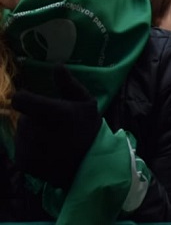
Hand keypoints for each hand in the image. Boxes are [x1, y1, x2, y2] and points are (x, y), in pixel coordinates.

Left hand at [12, 65, 100, 188]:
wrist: (89, 165)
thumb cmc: (88, 129)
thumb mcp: (87, 103)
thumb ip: (69, 85)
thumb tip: (57, 65)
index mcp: (54, 113)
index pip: (20, 100)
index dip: (24, 98)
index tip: (31, 100)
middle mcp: (38, 131)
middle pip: (24, 117)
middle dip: (35, 118)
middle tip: (53, 124)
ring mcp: (28, 148)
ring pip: (20, 132)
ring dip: (31, 132)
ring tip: (51, 138)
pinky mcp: (23, 162)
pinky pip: (19, 147)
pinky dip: (29, 147)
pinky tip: (45, 150)